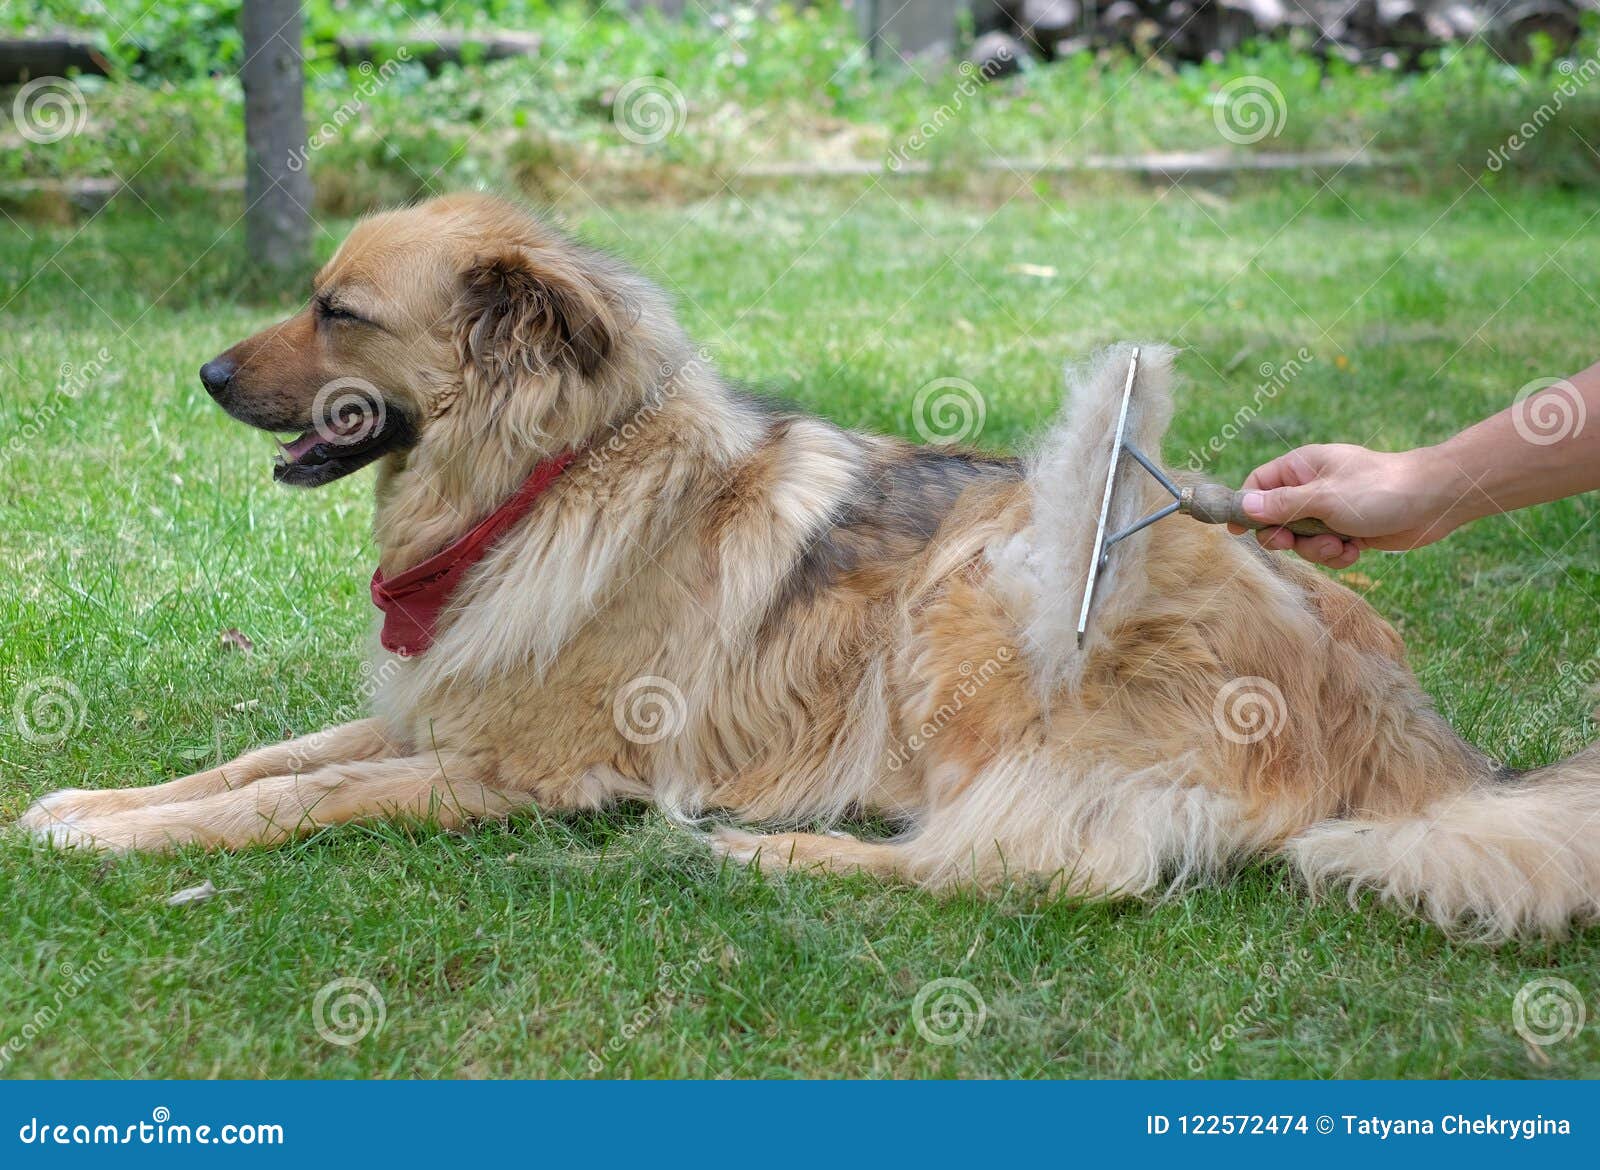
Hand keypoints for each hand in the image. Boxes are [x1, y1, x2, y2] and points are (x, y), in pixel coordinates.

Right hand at [1229, 443, 1465, 566]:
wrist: (1435, 500)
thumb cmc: (1379, 489)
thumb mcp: (1324, 497)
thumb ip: (1282, 504)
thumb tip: (1243, 505)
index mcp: (1302, 467)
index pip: (1258, 485)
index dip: (1246, 507)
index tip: (1239, 531)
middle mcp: (1313, 487)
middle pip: (1276, 518)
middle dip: (1287, 537)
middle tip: (1295, 542)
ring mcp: (1331, 509)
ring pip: (1303, 539)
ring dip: (1317, 549)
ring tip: (1341, 544)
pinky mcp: (1349, 530)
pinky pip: (1327, 549)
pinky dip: (1338, 554)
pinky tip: (1356, 549)